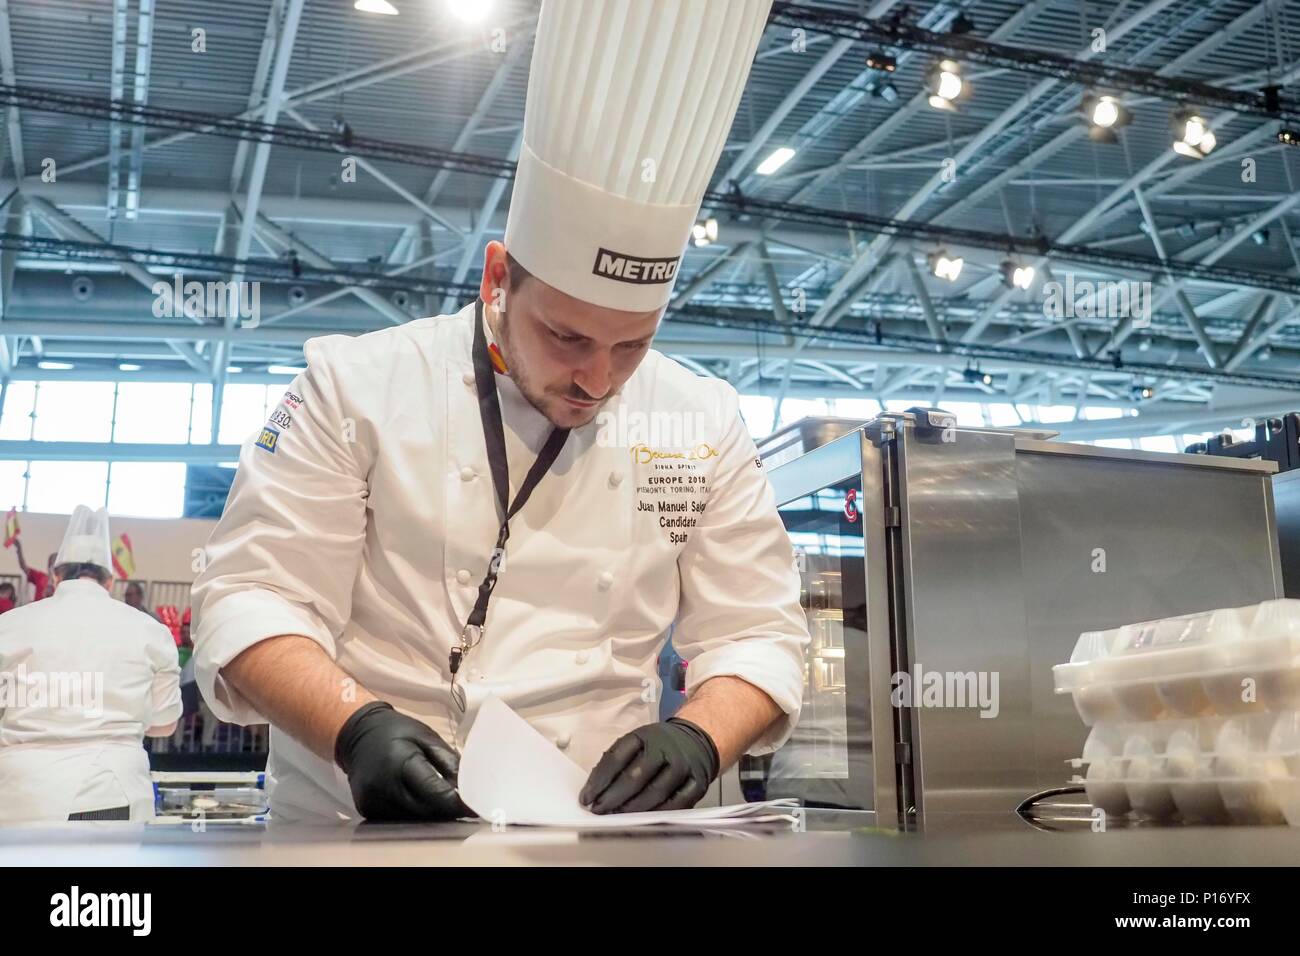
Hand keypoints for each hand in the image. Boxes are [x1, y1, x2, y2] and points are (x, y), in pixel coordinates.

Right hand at [334, 701, 472, 821]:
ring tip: (447, 804)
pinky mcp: (367, 810)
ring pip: (413, 819)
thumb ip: (448, 761)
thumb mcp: (427, 736)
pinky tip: (424, 803)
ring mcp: (372, 801)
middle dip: (448, 811)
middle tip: (465, 807)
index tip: (475, 807)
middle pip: (425, 811)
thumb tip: (470, 785)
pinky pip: (399, 819)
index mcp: (401, 762)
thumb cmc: (396, 731)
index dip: (457, 803)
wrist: (357, 734)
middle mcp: (383, 786)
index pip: (434, 792)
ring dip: (433, 815)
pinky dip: (416, 814)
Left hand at [580, 718, 719, 813]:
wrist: (696, 740)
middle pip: (634, 777)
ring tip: (617, 816)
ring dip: (633, 808)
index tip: (586, 797)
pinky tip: (644, 819)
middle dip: (613, 797)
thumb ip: (619, 762)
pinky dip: (658, 814)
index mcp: (644, 736)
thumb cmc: (660, 745)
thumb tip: (596, 790)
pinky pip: (676, 804)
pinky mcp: (696, 783)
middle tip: (599, 810)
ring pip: (654, 793)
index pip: (616, 758)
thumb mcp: (638, 742)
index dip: (599, 780)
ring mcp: (682, 766)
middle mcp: (665, 749)